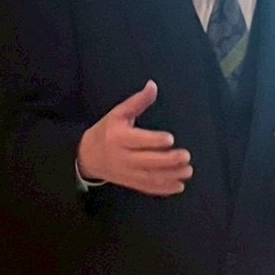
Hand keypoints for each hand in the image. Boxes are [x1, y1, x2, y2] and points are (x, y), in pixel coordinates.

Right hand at [77, 80, 191, 195]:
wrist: (87, 156)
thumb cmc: (106, 130)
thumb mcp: (118, 113)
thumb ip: (138, 101)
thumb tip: (153, 85)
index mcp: (118, 138)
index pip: (137, 141)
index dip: (153, 141)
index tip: (170, 139)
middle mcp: (122, 157)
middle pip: (146, 161)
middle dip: (167, 161)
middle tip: (186, 156)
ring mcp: (126, 173)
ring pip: (149, 177)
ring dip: (170, 176)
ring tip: (188, 171)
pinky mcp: (130, 182)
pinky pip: (147, 187)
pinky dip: (163, 189)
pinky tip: (179, 186)